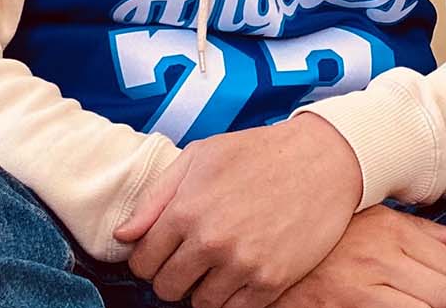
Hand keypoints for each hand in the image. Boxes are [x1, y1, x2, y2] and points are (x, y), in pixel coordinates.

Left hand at [115, 113, 364, 307]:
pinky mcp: (270, 281)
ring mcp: (241, 264)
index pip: (141, 262)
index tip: (164, 252)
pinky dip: (232, 299)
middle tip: (191, 260)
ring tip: (218, 265)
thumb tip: (124, 236)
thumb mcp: (200, 157)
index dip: (149, 259)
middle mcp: (209, 241)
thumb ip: (155, 197)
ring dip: (203, 289)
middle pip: (166, 288)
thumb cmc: (259, 153)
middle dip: (172, 277)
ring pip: (199, 304)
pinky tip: (239, 275)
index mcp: (185, 210)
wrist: (322, 160)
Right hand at [276, 207, 445, 307]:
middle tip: (414, 294)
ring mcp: (361, 292)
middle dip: (436, 299)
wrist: (266, 257)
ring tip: (398, 302)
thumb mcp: (370, 219)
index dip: (444, 274)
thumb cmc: (323, 239)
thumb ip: (420, 230)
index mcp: (388, 230)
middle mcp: (378, 259)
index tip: (427, 275)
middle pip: (445, 293)